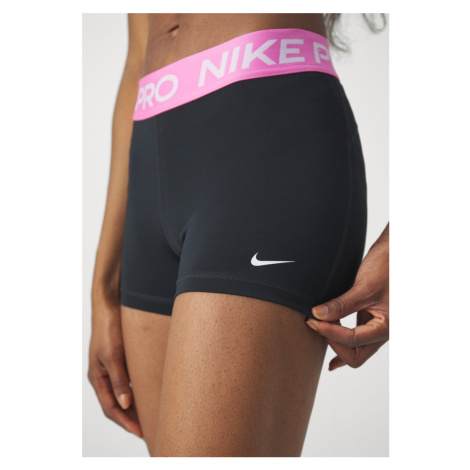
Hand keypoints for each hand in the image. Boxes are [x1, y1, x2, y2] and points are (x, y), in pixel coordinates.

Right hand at [88, 294, 142, 437]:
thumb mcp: (114, 355)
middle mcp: (103, 376)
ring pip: (121, 395)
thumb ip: (119, 380)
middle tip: (148, 428)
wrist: (110, 307)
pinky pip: (126, 382)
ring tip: (149, 415)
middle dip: (130, 418)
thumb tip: (125, 404)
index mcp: (98, 378)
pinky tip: (148, 393)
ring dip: (134, 406)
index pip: (110, 408)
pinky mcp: (119, 361)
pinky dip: (136, 391)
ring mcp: (110, 369)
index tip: (140, 431)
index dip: (125, 421)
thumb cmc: (109, 329)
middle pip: (115, 405)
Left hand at [306, 223, 388, 369]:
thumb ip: (341, 304)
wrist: (395, 252)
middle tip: (314, 324)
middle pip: (355, 355)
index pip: (353, 340)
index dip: (329, 332)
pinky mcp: (370, 317)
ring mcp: (376, 326)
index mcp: (387, 327)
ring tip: (316, 328)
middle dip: (333, 343)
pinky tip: (329, 340)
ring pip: (355, 349)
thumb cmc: (388, 266)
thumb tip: (317, 315)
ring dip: (335, 342)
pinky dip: (341, 340)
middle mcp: (383, 331)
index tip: (312, 320)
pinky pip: (355, 337)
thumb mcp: (364, 286)